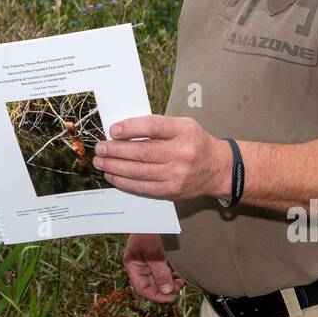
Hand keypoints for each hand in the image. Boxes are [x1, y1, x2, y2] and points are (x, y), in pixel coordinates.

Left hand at [93, 115, 230, 201]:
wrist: (217, 169)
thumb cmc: (194, 142)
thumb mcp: (182, 125)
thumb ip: (157, 125)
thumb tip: (122, 130)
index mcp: (184, 131)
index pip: (153, 127)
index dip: (130, 128)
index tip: (113, 130)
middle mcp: (182, 153)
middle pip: (142, 152)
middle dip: (116, 150)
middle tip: (100, 147)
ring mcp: (177, 175)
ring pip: (139, 172)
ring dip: (115, 167)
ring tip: (101, 161)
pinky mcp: (172, 191)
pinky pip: (143, 188)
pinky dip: (124, 182)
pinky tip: (113, 176)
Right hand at [123, 233, 184, 302]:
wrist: (155, 211)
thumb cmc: (151, 230)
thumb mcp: (155, 253)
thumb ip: (160, 273)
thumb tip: (166, 291)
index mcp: (133, 264)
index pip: (142, 288)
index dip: (156, 296)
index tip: (171, 297)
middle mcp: (139, 264)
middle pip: (151, 284)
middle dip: (165, 288)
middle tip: (180, 286)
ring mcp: (148, 259)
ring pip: (159, 278)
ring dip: (170, 281)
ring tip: (181, 280)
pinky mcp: (157, 254)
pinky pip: (164, 269)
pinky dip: (172, 273)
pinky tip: (180, 272)